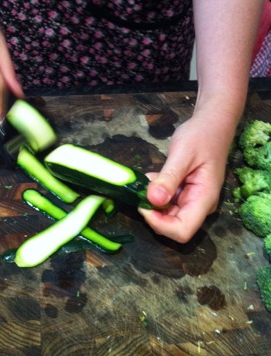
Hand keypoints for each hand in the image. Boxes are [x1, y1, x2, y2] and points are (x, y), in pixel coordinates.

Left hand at [139, 114, 231, 242]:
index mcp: (204, 199)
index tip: (144, 206)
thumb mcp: (182, 154)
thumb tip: (153, 200)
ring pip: (168, 217)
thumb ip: (169, 178)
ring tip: (149, 181)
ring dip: (153, 204)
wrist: (212, 125)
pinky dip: (156, 196)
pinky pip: (167, 204)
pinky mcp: (185, 195)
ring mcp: (192, 201)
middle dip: (153, 214)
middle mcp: (199, 205)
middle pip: (173, 227)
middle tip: (142, 191)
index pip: (182, 231)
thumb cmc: (201, 136)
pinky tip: (154, 179)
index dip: (160, 225)